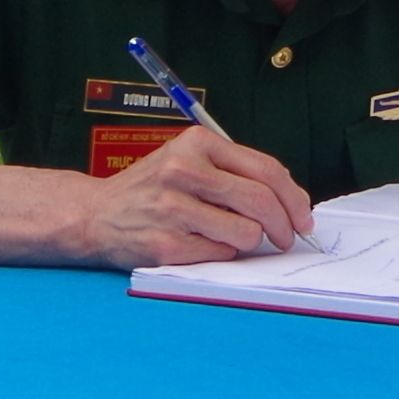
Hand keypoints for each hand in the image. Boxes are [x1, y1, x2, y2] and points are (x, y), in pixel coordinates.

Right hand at [73, 123, 311, 266]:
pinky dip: (221, 253)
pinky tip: (200, 245)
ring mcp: (173, 208)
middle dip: (285, 226)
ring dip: (249, 241)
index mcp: (196, 144)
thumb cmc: (151, 190)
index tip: (303, 216)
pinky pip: (221, 254)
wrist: (94, 214)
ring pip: (247, 233)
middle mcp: (184, 171)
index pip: (266, 170)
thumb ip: (234, 173)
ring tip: (229, 237)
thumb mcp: (188, 161)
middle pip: (262, 201)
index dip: (294, 198)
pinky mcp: (166, 244)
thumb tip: (291, 201)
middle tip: (287, 238)